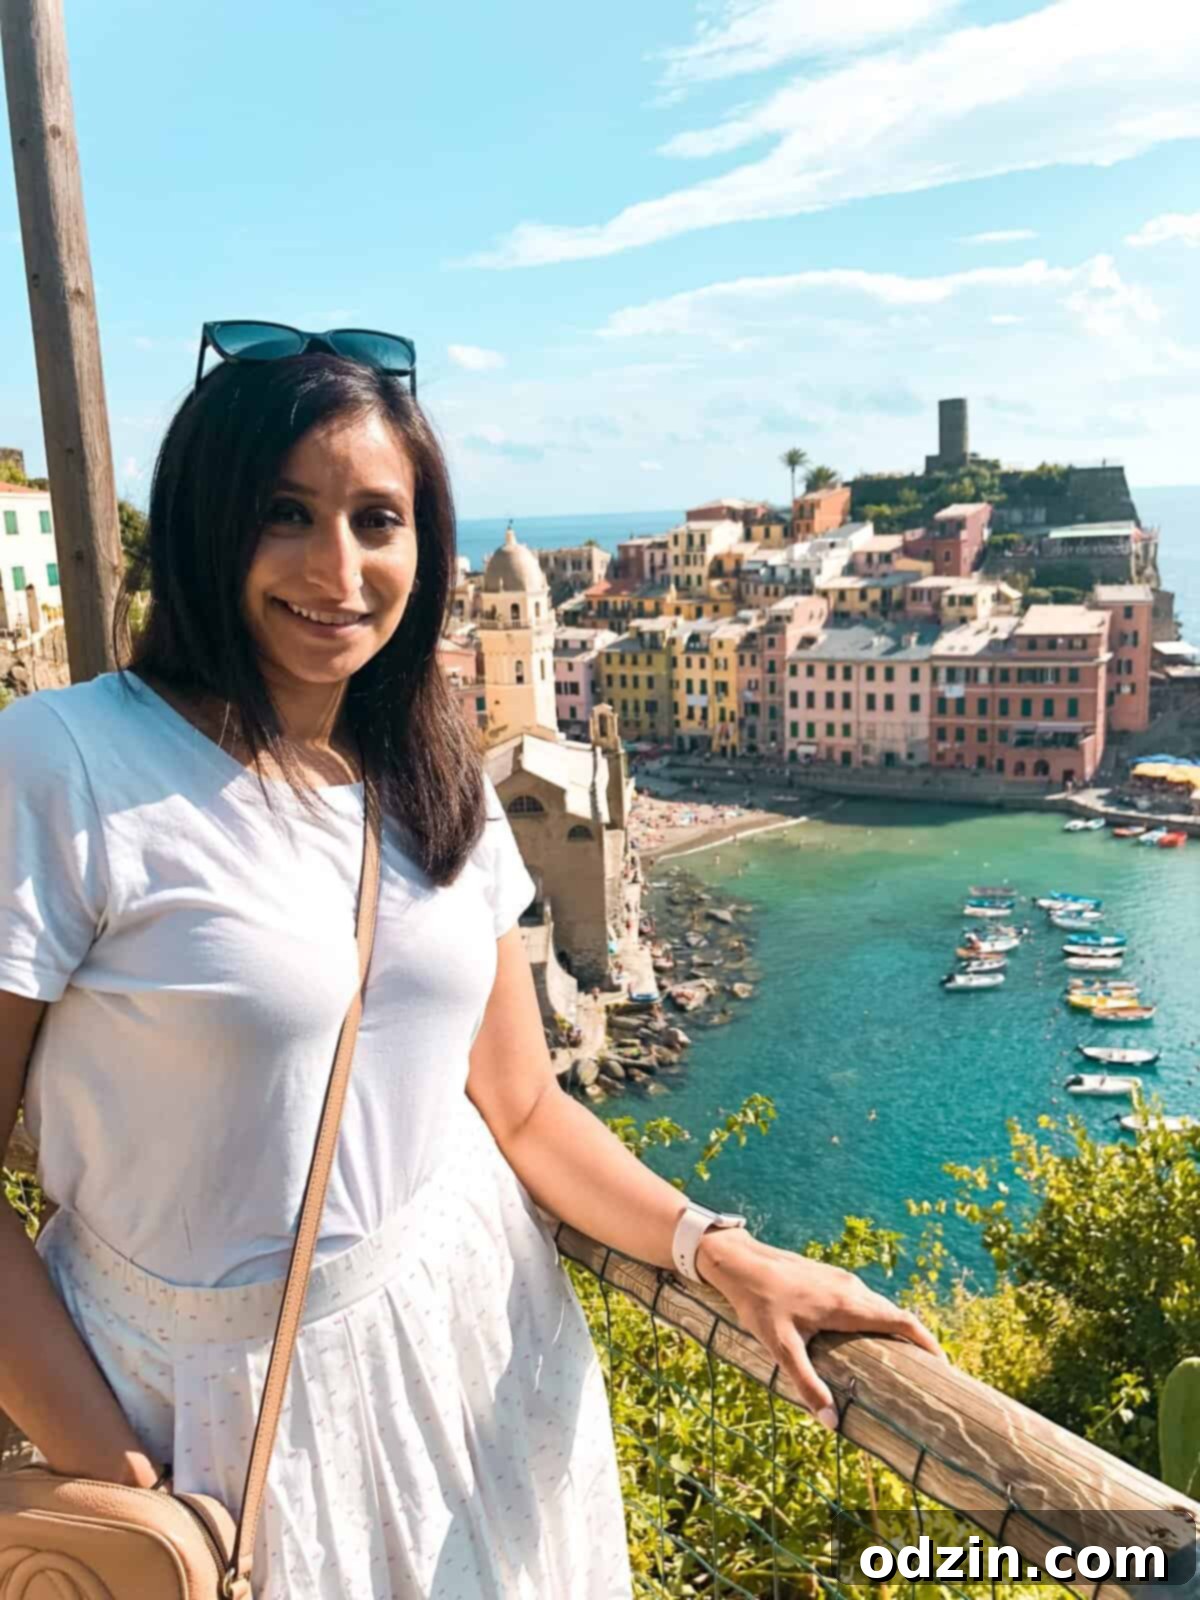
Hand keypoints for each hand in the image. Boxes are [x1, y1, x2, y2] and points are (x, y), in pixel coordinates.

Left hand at [693, 1230, 944, 1425]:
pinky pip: (863, 1300)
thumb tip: (831, 1423)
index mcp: (848, 1304)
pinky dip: (875, 1319)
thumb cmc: (760, 1304)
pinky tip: (864, 1339)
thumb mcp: (781, 1348)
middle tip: (927, 1375)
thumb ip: (807, 1384)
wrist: (740, 1262)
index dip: (928, 1342)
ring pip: (878, 1306)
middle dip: (915, 1341)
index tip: (944, 1366)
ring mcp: (842, 1279)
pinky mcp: (830, 1277)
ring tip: (901, 1361)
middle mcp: (852, 1288)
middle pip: (895, 1315)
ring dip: (894, 1329)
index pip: (902, 1321)